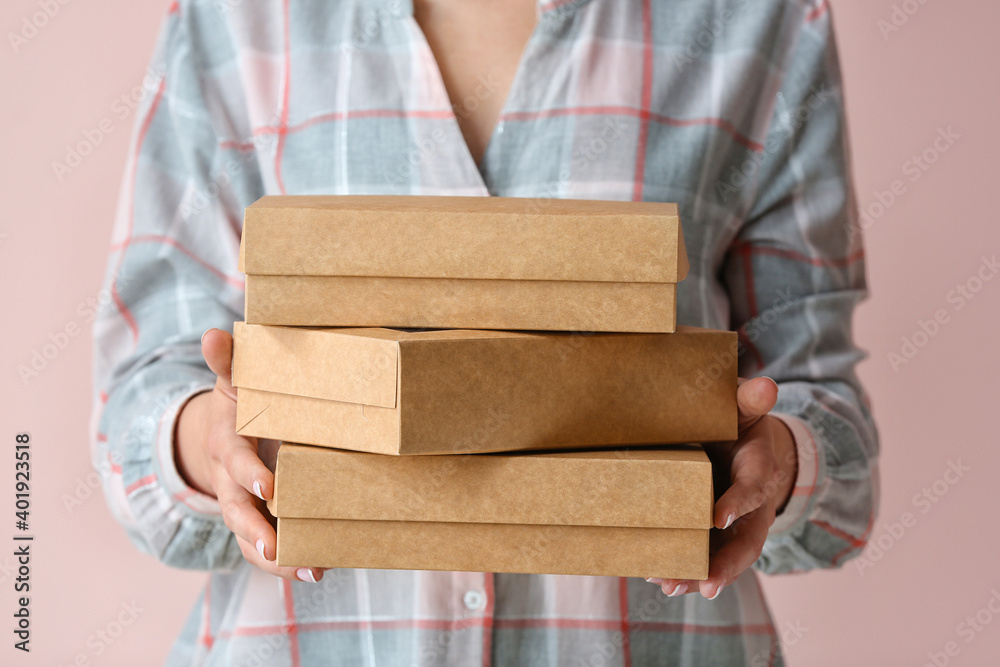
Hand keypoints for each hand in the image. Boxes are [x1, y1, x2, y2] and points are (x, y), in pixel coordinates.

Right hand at [173, 328, 325, 582]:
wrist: (223, 433)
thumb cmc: (241, 402)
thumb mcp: (236, 380)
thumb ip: (230, 361)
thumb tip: (215, 334)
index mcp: (227, 443)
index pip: (234, 459)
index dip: (248, 472)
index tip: (268, 484)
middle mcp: (230, 480)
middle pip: (237, 510)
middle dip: (255, 529)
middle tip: (277, 546)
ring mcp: (243, 504)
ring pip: (250, 537)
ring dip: (275, 557)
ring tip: (308, 570)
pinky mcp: (258, 519)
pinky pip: (267, 547)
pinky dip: (287, 563)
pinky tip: (317, 569)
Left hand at [647, 377, 796, 598]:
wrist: (735, 440)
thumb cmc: (736, 422)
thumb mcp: (743, 408)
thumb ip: (749, 401)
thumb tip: (766, 385)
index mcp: (759, 469)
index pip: (754, 488)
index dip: (739, 503)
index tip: (718, 517)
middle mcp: (750, 505)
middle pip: (746, 541)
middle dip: (726, 564)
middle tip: (706, 583)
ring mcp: (731, 523)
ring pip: (722, 556)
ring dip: (697, 574)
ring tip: (670, 586)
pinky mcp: (710, 531)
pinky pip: (701, 554)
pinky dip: (682, 567)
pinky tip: (656, 577)